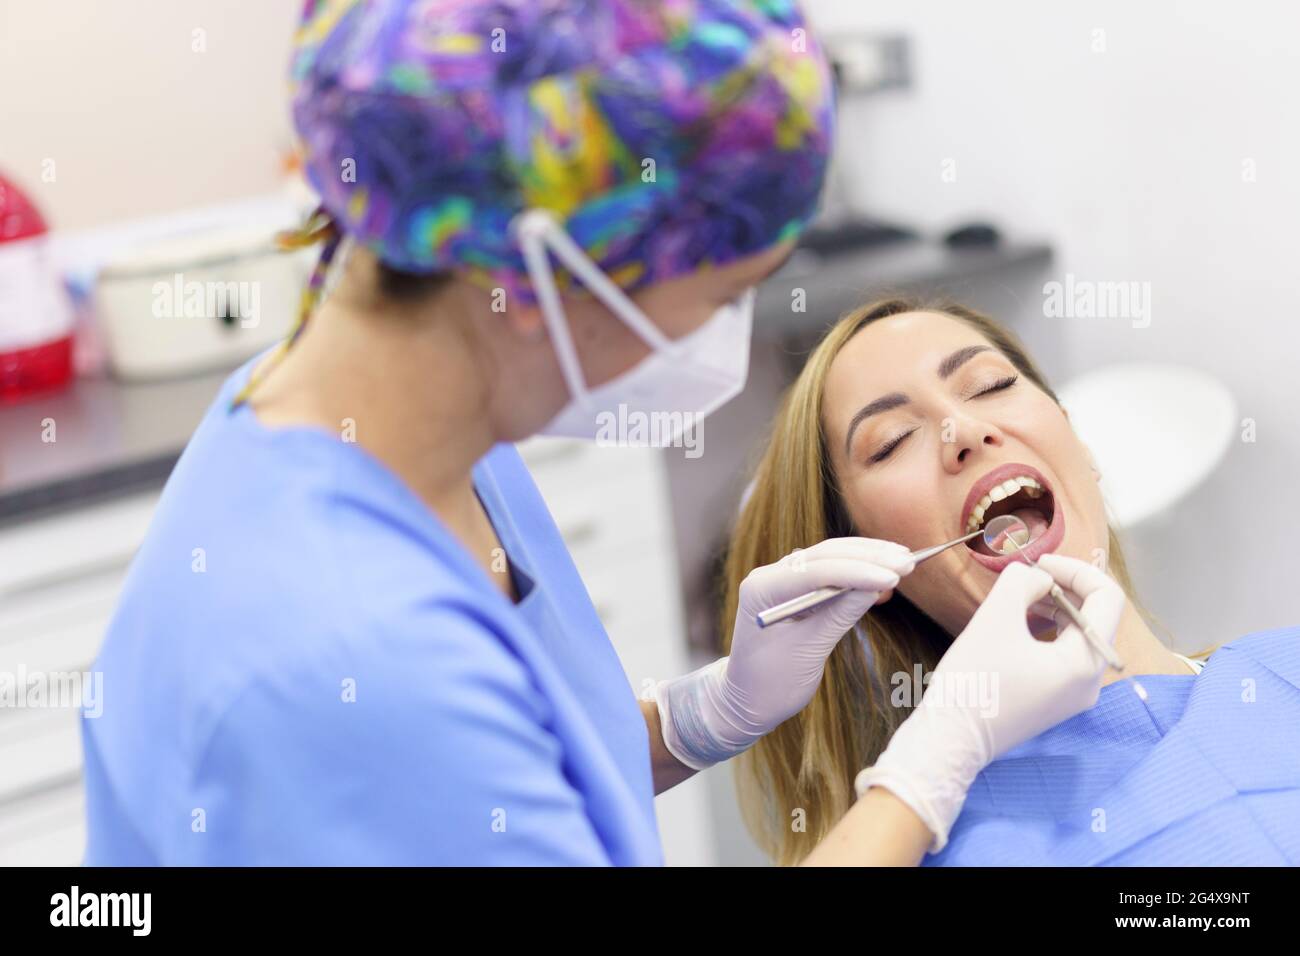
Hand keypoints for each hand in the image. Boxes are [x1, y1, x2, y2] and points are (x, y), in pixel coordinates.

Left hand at [650, 537, 915, 769]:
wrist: (749, 700)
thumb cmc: (772, 683)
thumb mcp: (809, 652)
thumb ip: (840, 615)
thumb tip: (878, 585)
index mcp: (762, 589)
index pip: (816, 571)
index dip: (858, 572)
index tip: (894, 578)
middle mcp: (769, 576)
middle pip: (825, 555)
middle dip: (868, 557)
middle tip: (908, 562)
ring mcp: (782, 578)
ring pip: (830, 557)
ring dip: (868, 557)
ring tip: (905, 560)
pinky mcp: (796, 587)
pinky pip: (830, 571)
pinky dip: (858, 571)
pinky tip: (885, 571)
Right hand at [854, 554, 1124, 852]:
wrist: (950, 739)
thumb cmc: (974, 680)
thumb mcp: (995, 618)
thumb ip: (1022, 582)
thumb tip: (1037, 577)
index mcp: (1086, 662)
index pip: (1107, 598)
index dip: (1076, 569)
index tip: (1040, 562)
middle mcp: (1091, 681)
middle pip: (1095, 616)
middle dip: (1064, 587)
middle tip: (1027, 575)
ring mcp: (1075, 694)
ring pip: (1079, 634)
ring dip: (1054, 607)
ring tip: (1019, 597)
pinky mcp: (1056, 700)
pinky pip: (1064, 653)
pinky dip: (1047, 630)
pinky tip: (1018, 623)